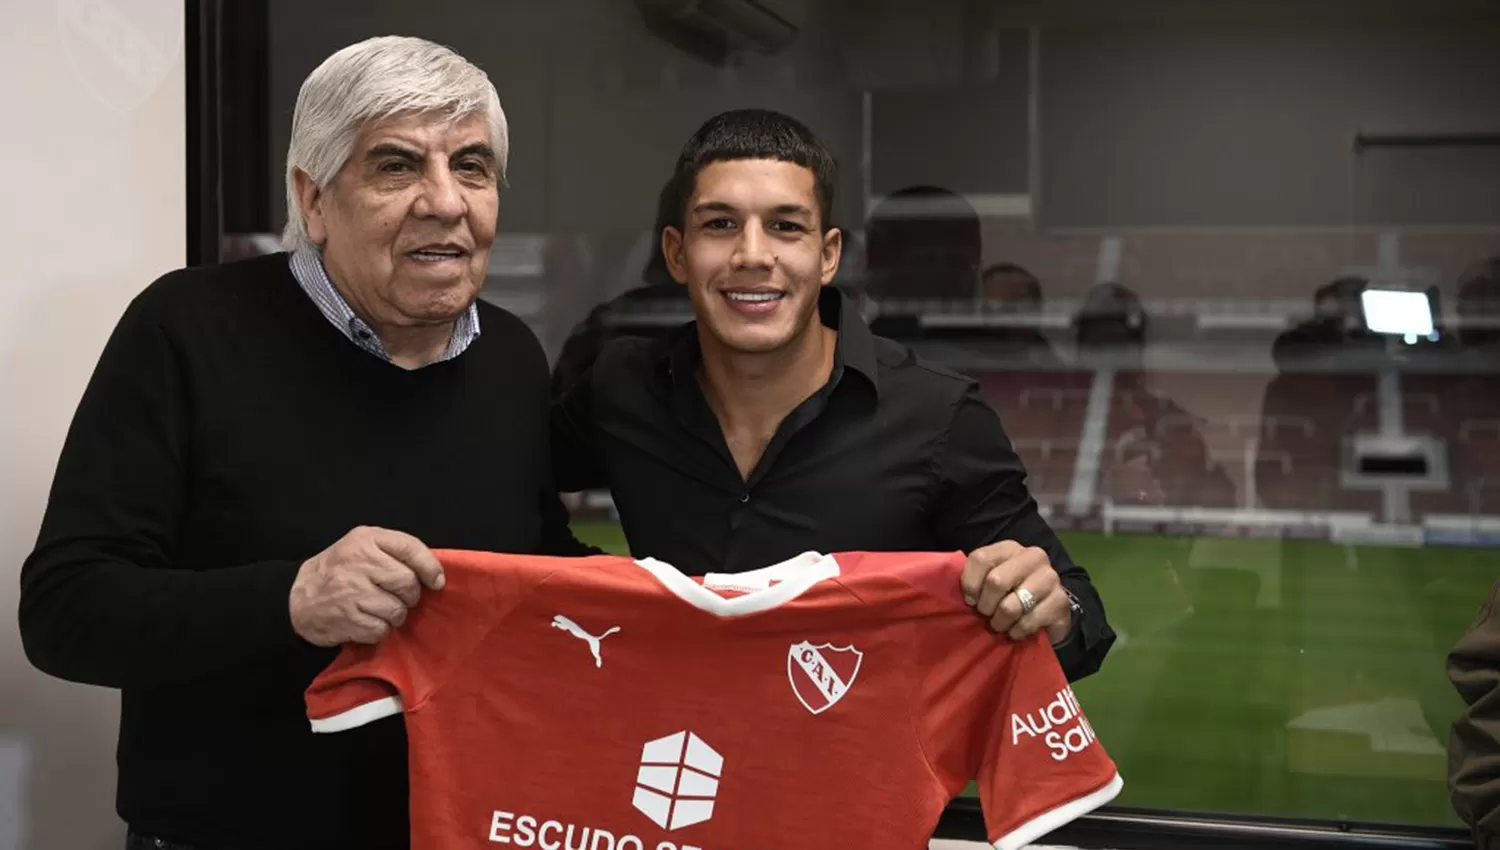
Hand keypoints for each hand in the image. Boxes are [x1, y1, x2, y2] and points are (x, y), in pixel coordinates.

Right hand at [289, 527, 445, 646]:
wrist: (297, 597)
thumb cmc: (340, 571)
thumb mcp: (363, 546)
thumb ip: (396, 552)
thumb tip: (435, 575)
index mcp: (366, 539)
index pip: (410, 548)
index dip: (430, 567)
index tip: (436, 581)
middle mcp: (359, 562)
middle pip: (408, 583)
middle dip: (410, 596)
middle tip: (397, 597)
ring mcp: (352, 591)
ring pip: (397, 610)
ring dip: (394, 616)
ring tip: (378, 609)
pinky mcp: (347, 618)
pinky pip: (381, 630)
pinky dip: (379, 631)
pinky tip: (366, 621)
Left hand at [960, 540, 1071, 643]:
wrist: (1048, 611)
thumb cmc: (1010, 595)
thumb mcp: (990, 581)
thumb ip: (974, 579)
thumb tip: (962, 595)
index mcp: (1010, 548)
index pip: (981, 558)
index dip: (970, 584)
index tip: (970, 600)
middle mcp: (1033, 557)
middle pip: (996, 581)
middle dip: (986, 605)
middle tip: (987, 614)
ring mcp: (1050, 577)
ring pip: (1011, 605)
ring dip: (1000, 622)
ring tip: (1000, 624)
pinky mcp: (1060, 601)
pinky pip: (1028, 621)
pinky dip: (1017, 631)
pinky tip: (1016, 631)